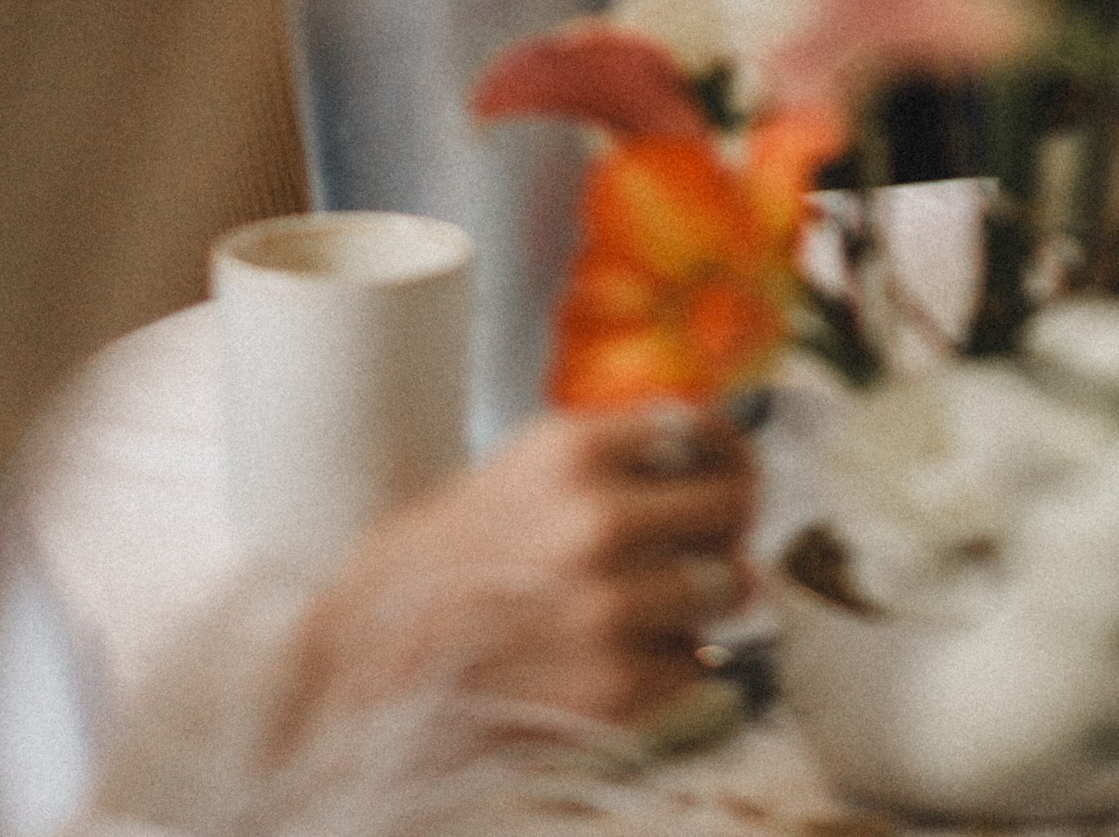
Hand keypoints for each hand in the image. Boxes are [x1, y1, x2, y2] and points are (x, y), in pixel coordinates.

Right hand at [278, 404, 755, 739]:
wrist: (384, 657)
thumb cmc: (464, 552)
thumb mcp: (531, 462)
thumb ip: (624, 449)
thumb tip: (723, 454)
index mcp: (574, 450)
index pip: (702, 429)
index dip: (720, 450)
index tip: (718, 467)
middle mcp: (597, 522)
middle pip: (734, 504)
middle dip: (725, 522)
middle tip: (702, 538)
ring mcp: (609, 609)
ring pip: (729, 587)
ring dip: (702, 597)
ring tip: (653, 600)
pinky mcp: (615, 689)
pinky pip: (697, 662)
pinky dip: (673, 661)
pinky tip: (624, 651)